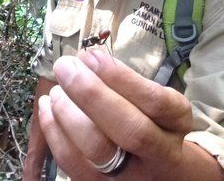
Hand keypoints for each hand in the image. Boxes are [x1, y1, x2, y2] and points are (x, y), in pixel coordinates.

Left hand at [37, 48, 197, 179]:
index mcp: (176, 123)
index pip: (156, 102)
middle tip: (65, 67)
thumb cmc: (150, 122)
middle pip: (130, 130)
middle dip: (91, 94)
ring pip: (98, 149)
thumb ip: (126, 81)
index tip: (91, 55)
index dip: (120, 78)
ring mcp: (131, 175)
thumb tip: (88, 59)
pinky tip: (47, 106)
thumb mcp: (153, 99)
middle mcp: (161, 154)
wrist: (159, 170)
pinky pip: (72, 161)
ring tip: (56, 89)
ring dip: (68, 112)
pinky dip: (53, 130)